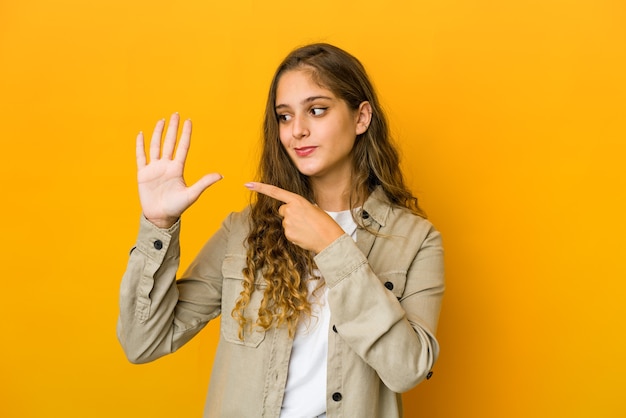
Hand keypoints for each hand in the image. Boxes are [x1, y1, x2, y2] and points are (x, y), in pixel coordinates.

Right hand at [136, 113, 221, 227]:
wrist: (160, 217)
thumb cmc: (177, 208)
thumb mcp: (192, 194)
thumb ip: (204, 183)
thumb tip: (221, 175)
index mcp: (178, 169)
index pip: (182, 147)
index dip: (185, 134)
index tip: (188, 121)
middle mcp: (166, 166)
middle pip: (169, 142)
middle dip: (173, 128)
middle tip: (175, 114)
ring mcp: (154, 169)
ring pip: (155, 146)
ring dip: (158, 133)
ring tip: (161, 121)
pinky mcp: (143, 174)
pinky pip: (141, 157)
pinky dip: (140, 146)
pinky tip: (141, 134)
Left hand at [245, 182, 344, 253]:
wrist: (330, 240)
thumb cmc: (325, 224)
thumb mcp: (313, 209)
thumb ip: (299, 208)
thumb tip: (290, 214)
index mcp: (297, 200)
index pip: (276, 192)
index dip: (261, 188)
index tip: (248, 184)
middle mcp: (290, 210)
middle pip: (283, 210)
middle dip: (290, 214)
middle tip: (305, 220)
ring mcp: (288, 223)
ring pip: (286, 223)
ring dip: (294, 225)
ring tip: (308, 229)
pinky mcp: (288, 234)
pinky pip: (288, 233)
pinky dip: (295, 234)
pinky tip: (305, 235)